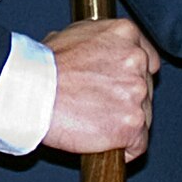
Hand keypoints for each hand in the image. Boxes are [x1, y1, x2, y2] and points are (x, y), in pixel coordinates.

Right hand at [41, 18, 158, 161]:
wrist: (33, 91)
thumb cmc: (44, 66)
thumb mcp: (73, 35)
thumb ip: (99, 43)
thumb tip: (100, 52)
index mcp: (125, 33)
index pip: (148, 59)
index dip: (133, 76)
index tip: (122, 86)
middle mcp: (136, 59)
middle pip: (145, 88)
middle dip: (127, 99)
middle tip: (101, 106)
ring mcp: (136, 92)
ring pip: (143, 116)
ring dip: (125, 122)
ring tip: (97, 123)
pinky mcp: (132, 123)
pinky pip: (138, 143)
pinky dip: (125, 148)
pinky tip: (107, 143)